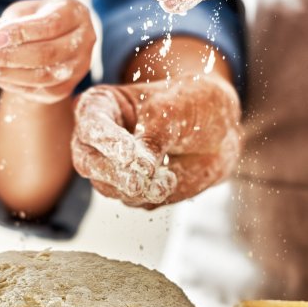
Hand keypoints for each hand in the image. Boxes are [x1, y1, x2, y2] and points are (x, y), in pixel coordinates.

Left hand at [0, 0, 95, 104]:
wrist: (59, 37)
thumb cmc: (39, 17)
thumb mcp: (26, 10)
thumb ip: (10, 20)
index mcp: (75, 14)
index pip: (50, 25)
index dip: (21, 32)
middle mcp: (84, 42)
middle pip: (46, 54)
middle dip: (8, 56)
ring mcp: (78, 69)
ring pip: (42, 77)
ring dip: (5, 73)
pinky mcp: (65, 88)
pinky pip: (37, 90)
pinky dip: (9, 83)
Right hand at [72, 75, 240, 208]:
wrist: (220, 131)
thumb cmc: (193, 105)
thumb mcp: (176, 110)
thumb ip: (155, 136)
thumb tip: (140, 169)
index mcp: (101, 106)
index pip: (91, 125)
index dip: (107, 140)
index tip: (129, 153)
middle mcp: (98, 139)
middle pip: (87, 162)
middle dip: (114, 173)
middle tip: (139, 181)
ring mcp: (111, 168)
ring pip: (108, 187)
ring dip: (138, 188)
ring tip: (169, 178)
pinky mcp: (129, 190)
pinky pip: (134, 201)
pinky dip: (153, 195)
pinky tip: (171, 179)